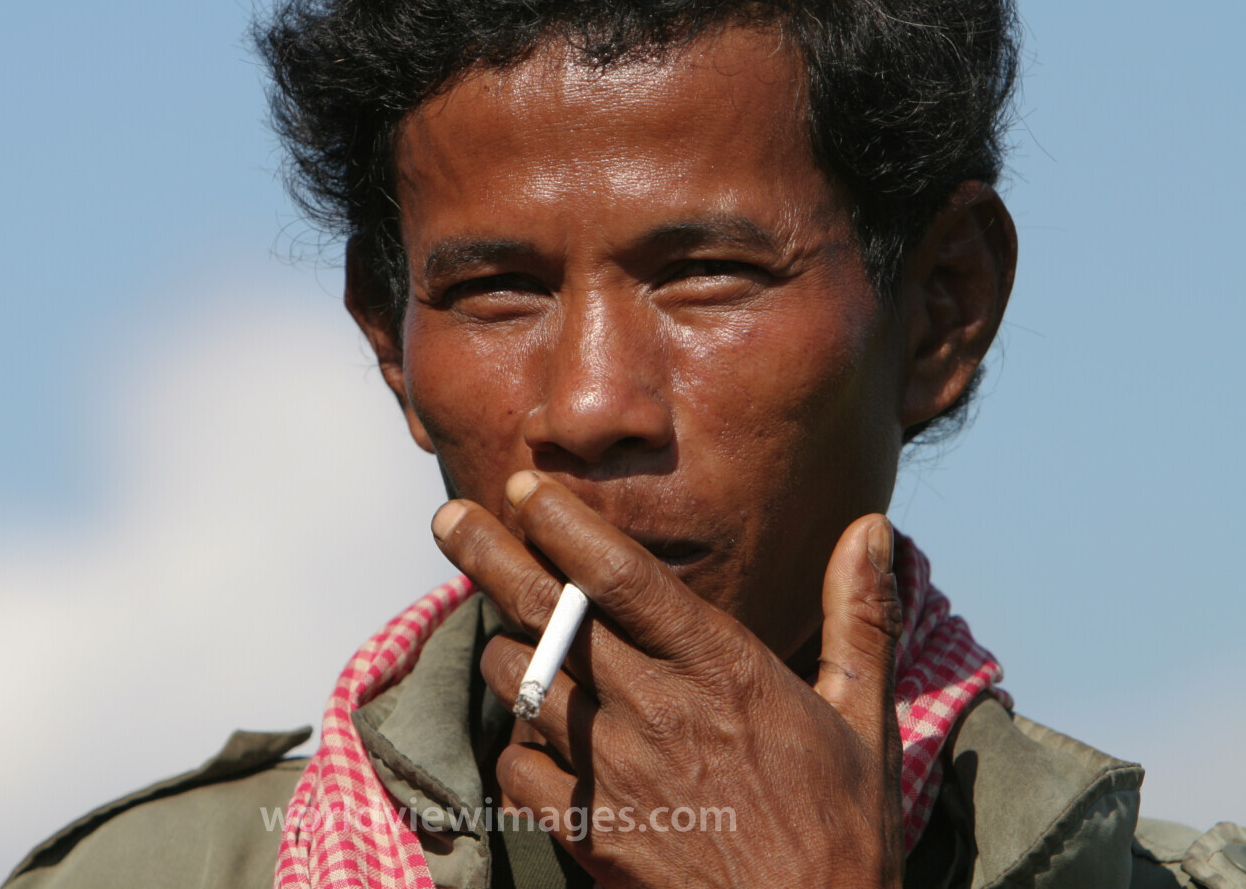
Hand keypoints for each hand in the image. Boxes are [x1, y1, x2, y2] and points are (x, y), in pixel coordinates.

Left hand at [430, 470, 904, 888]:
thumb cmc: (844, 831)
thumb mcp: (866, 717)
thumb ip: (859, 616)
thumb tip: (871, 526)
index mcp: (722, 669)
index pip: (622, 576)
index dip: (564, 523)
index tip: (523, 484)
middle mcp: (657, 711)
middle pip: (549, 615)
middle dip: (489, 555)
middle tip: (449, 519)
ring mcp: (615, 775)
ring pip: (521, 685)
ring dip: (505, 649)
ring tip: (507, 630)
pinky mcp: (589, 837)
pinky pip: (518, 768)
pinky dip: (515, 742)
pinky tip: (531, 733)